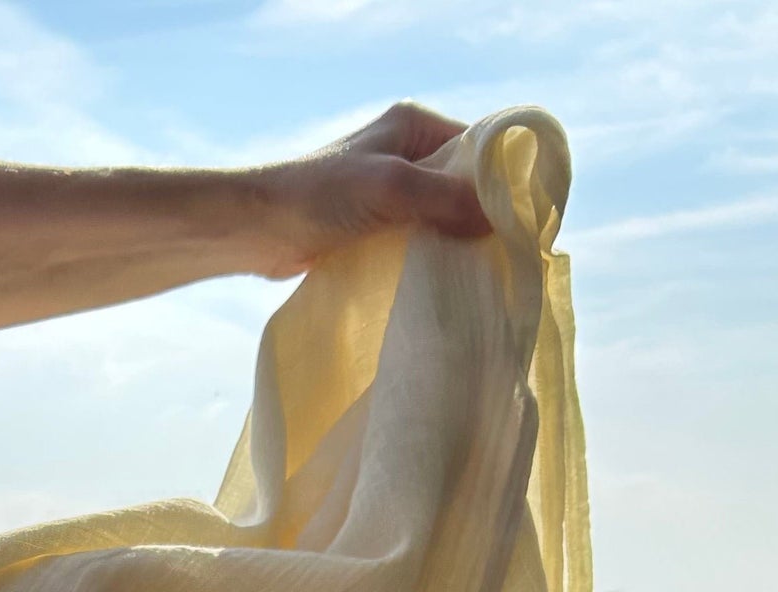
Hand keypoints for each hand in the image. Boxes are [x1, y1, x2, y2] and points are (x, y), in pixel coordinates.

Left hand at [250, 101, 488, 280]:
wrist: (256, 228)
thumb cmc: (318, 197)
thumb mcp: (390, 188)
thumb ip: (444, 198)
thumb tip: (497, 220)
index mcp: (415, 126)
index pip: (478, 147)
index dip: (501, 183)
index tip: (521, 222)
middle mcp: (406, 153)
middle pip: (463, 186)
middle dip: (480, 217)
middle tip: (502, 256)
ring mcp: (390, 191)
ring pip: (441, 217)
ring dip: (454, 243)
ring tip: (476, 273)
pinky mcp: (375, 226)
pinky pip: (416, 240)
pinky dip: (429, 257)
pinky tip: (442, 281)